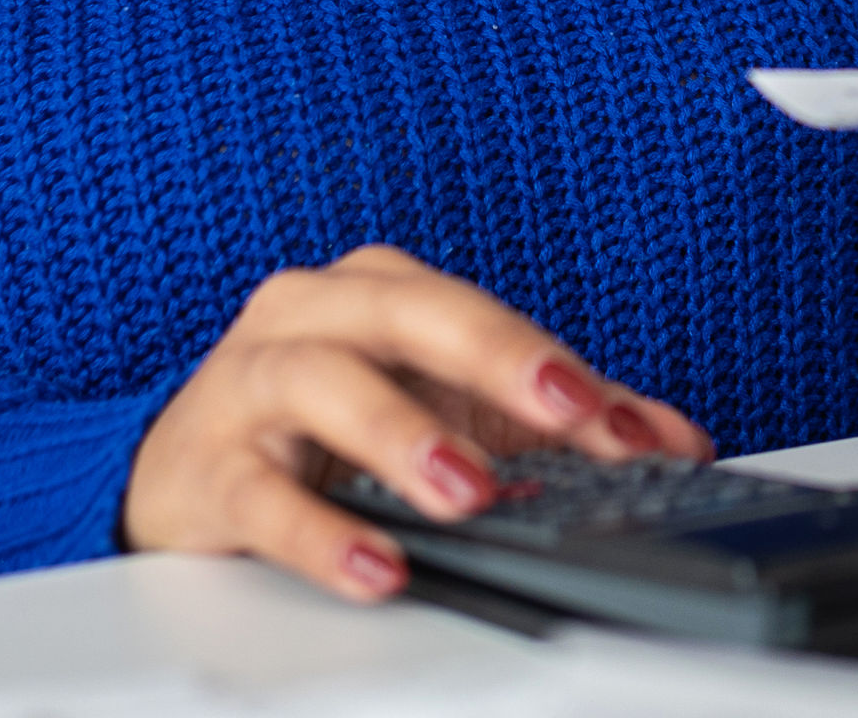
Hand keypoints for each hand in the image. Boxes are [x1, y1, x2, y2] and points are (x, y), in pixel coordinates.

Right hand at [121, 244, 711, 601]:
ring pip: (324, 383)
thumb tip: (676, 440)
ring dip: (404, 436)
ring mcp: (250, 384)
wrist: (181, 472)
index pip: (479, 317)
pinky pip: (263, 496)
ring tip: (469, 493)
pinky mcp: (207, 468)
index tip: (624, 423)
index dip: (554, 365)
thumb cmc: (322, 431)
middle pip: (408, 315)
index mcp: (379, 291)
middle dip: (496, 358)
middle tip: (565, 412)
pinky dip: (324, 533)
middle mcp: (312, 315)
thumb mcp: (446, 416)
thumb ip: (558, 427)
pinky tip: (380, 566)